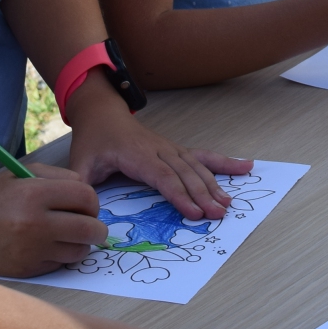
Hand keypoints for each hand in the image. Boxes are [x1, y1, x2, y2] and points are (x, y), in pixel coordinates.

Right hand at [0, 162, 105, 277]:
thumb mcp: (24, 173)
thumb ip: (60, 178)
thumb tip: (89, 196)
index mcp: (34, 193)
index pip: (86, 197)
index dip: (92, 201)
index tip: (87, 205)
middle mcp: (34, 223)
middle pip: (90, 229)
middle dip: (96, 227)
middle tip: (91, 225)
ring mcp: (30, 250)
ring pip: (79, 251)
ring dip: (80, 243)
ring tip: (68, 235)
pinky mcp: (25, 270)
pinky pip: (59, 264)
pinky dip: (60, 255)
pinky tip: (47, 245)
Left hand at [65, 74, 252, 221]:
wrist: (102, 113)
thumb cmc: (93, 140)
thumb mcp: (81, 163)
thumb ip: (82, 185)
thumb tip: (86, 212)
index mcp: (136, 153)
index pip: (162, 176)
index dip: (179, 195)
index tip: (193, 214)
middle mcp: (158, 149)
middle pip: (185, 173)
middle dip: (203, 194)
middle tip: (218, 215)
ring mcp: (170, 148)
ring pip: (196, 166)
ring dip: (214, 185)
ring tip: (228, 204)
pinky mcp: (176, 149)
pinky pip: (203, 156)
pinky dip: (225, 162)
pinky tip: (246, 167)